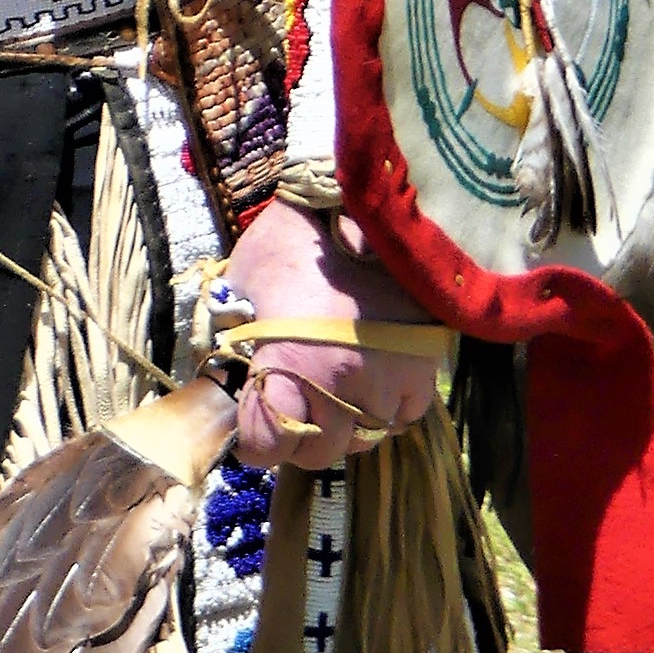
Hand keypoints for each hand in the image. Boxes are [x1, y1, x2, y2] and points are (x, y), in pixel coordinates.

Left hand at [220, 199, 444, 468]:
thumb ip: (234, 334)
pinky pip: (402, 416)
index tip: (251, 427)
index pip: (267, 443)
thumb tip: (227, 374)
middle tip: (292, 409)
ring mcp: (389, 377)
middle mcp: (342, 380)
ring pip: (363, 437)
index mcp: (289, 360)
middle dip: (299, 437)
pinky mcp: (426, 367)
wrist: (370, 199)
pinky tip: (370, 383)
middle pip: (318, 452)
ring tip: (333, 392)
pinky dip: (384, 409)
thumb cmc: (296, 236)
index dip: (254, 441)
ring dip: (344, 424)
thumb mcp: (244, 280)